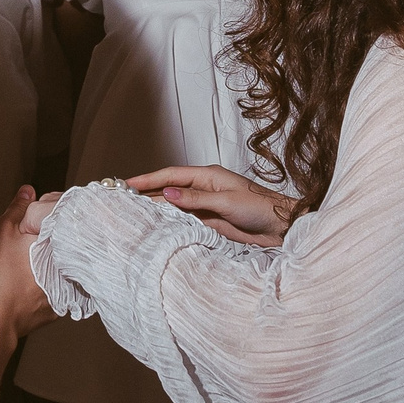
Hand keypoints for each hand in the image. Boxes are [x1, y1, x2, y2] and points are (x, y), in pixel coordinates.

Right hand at [0, 187, 57, 343]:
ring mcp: (67, 288)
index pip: (68, 218)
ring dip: (55, 261)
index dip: (55, 211)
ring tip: (32, 262)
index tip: (42, 213)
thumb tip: (29, 191)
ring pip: (65, 266)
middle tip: (33, 239)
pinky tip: (32, 282)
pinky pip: (60, 287)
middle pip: (68, 242)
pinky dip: (50, 282)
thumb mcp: (1, 231)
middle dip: (56, 237)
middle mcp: (69, 265)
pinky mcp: (60, 305)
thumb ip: (18, 208)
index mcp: (59, 241)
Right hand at [130, 165, 297, 247]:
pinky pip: (184, 220)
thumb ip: (195, 198)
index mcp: (207, 176)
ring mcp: (205, 206)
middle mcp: (204, 189)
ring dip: (155, 208)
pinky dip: (169, 222)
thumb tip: (166, 193)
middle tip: (122, 198)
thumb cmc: (259, 208)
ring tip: (132, 212)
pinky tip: (156, 225)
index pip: (171, 175)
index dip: (148, 179)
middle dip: (147, 192)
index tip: (128, 182)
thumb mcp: (226, 201)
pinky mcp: (210, 222)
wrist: (280, 227)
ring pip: (174, 206)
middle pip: (169, 189)